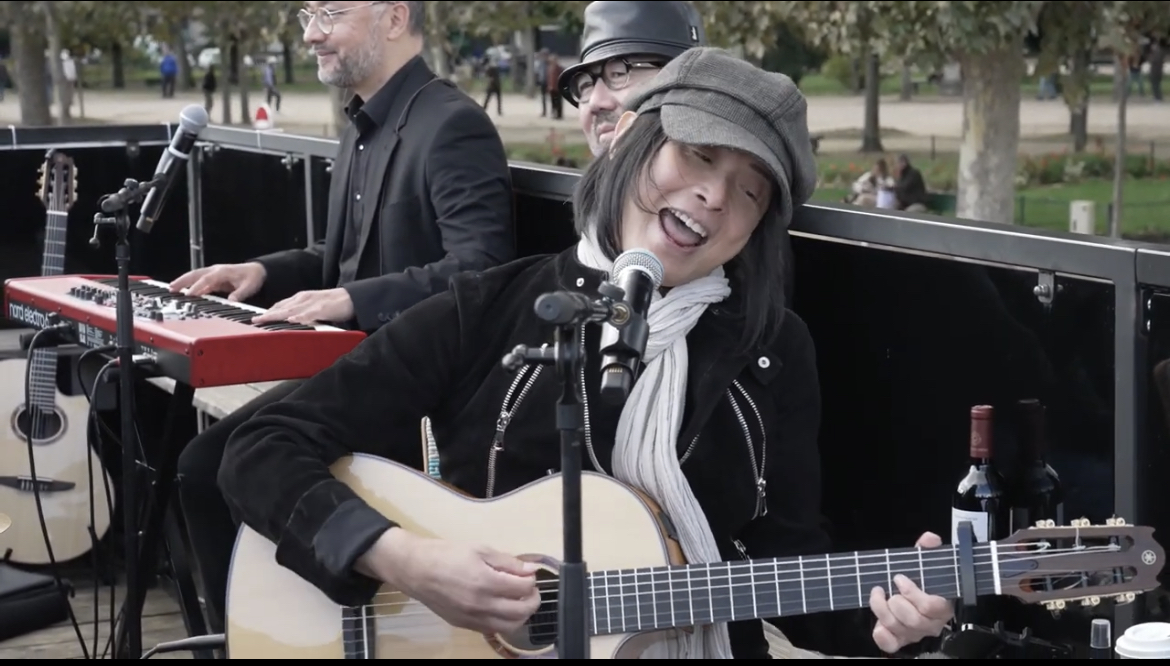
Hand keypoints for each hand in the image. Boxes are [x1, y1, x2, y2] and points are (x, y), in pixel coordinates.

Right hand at [169, 262, 265, 301]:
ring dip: (183, 282)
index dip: (197, 287)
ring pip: (195, 277)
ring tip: (171, 289)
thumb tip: (230, 301)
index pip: (206, 279)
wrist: (258, 271)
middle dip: (182, 281)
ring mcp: (213, 274)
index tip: (189, 295)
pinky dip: (191, 286)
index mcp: (223, 272)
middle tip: (171, 288)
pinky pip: (199, 282)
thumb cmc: (253, 277)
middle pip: (195, 275)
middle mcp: (216, 271)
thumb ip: (239, 294)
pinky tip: (184, 293)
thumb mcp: (249, 287)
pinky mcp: (214, 279)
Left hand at [251, 287, 353, 325]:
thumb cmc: (334, 304)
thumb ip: (301, 313)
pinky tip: (292, 320)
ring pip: (292, 309)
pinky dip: (300, 317)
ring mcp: (313, 303)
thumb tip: (289, 321)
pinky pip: (310, 313)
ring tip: (265, 320)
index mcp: (301, 298)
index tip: (255, 319)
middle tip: (254, 321)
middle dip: (267, 314)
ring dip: (278, 315)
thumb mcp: (313, 307)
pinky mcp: (323, 309)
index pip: (280, 305)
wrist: (352, 298)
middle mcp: (304, 299)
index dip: (268, 312)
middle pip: (282, 307)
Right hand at [359, 528, 541, 635]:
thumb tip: (531, 568)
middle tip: (530, 589)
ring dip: (521, 615)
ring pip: (510, 627)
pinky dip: (504, 621)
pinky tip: (501, 607)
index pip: (524, 588)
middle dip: (533, 600)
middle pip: (522, 612)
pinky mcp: (465, 625)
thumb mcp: (479, 549)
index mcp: (486, 582)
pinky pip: (493, 629)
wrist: (415, 570)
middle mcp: (481, 605)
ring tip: (519, 600)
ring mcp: (473, 619)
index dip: (531, 580)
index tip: (529, 573)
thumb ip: (508, 562)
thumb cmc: (447, 555)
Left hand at [868, 532, 954, 653]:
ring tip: (877, 594)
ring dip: (882, 610)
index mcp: (943, 606)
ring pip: (899, 629)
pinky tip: (877, 624)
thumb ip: (929, 550)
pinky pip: (891, 644)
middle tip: (887, 588)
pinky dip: (881, 635)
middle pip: (914, 620)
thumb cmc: (923, 579)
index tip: (899, 578)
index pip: (931, 606)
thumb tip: (930, 539)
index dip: (912, 592)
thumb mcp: (926, 562)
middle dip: (896, 602)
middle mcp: (931, 624)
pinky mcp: (900, 640)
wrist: (912, 592)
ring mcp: (915, 633)